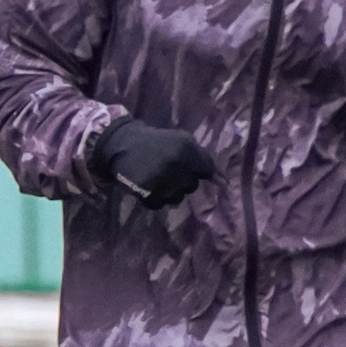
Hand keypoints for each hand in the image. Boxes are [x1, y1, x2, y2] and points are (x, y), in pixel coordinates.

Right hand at [87, 117, 216, 208]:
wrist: (120, 145)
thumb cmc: (155, 142)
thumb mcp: (181, 142)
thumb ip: (203, 159)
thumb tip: (225, 183)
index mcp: (186, 149)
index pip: (206, 170)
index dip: (197, 170)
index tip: (187, 168)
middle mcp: (177, 166)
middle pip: (191, 186)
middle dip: (182, 179)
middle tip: (166, 168)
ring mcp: (162, 182)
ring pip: (177, 198)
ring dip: (169, 191)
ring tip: (155, 177)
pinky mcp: (148, 194)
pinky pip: (160, 204)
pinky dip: (154, 198)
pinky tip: (146, 185)